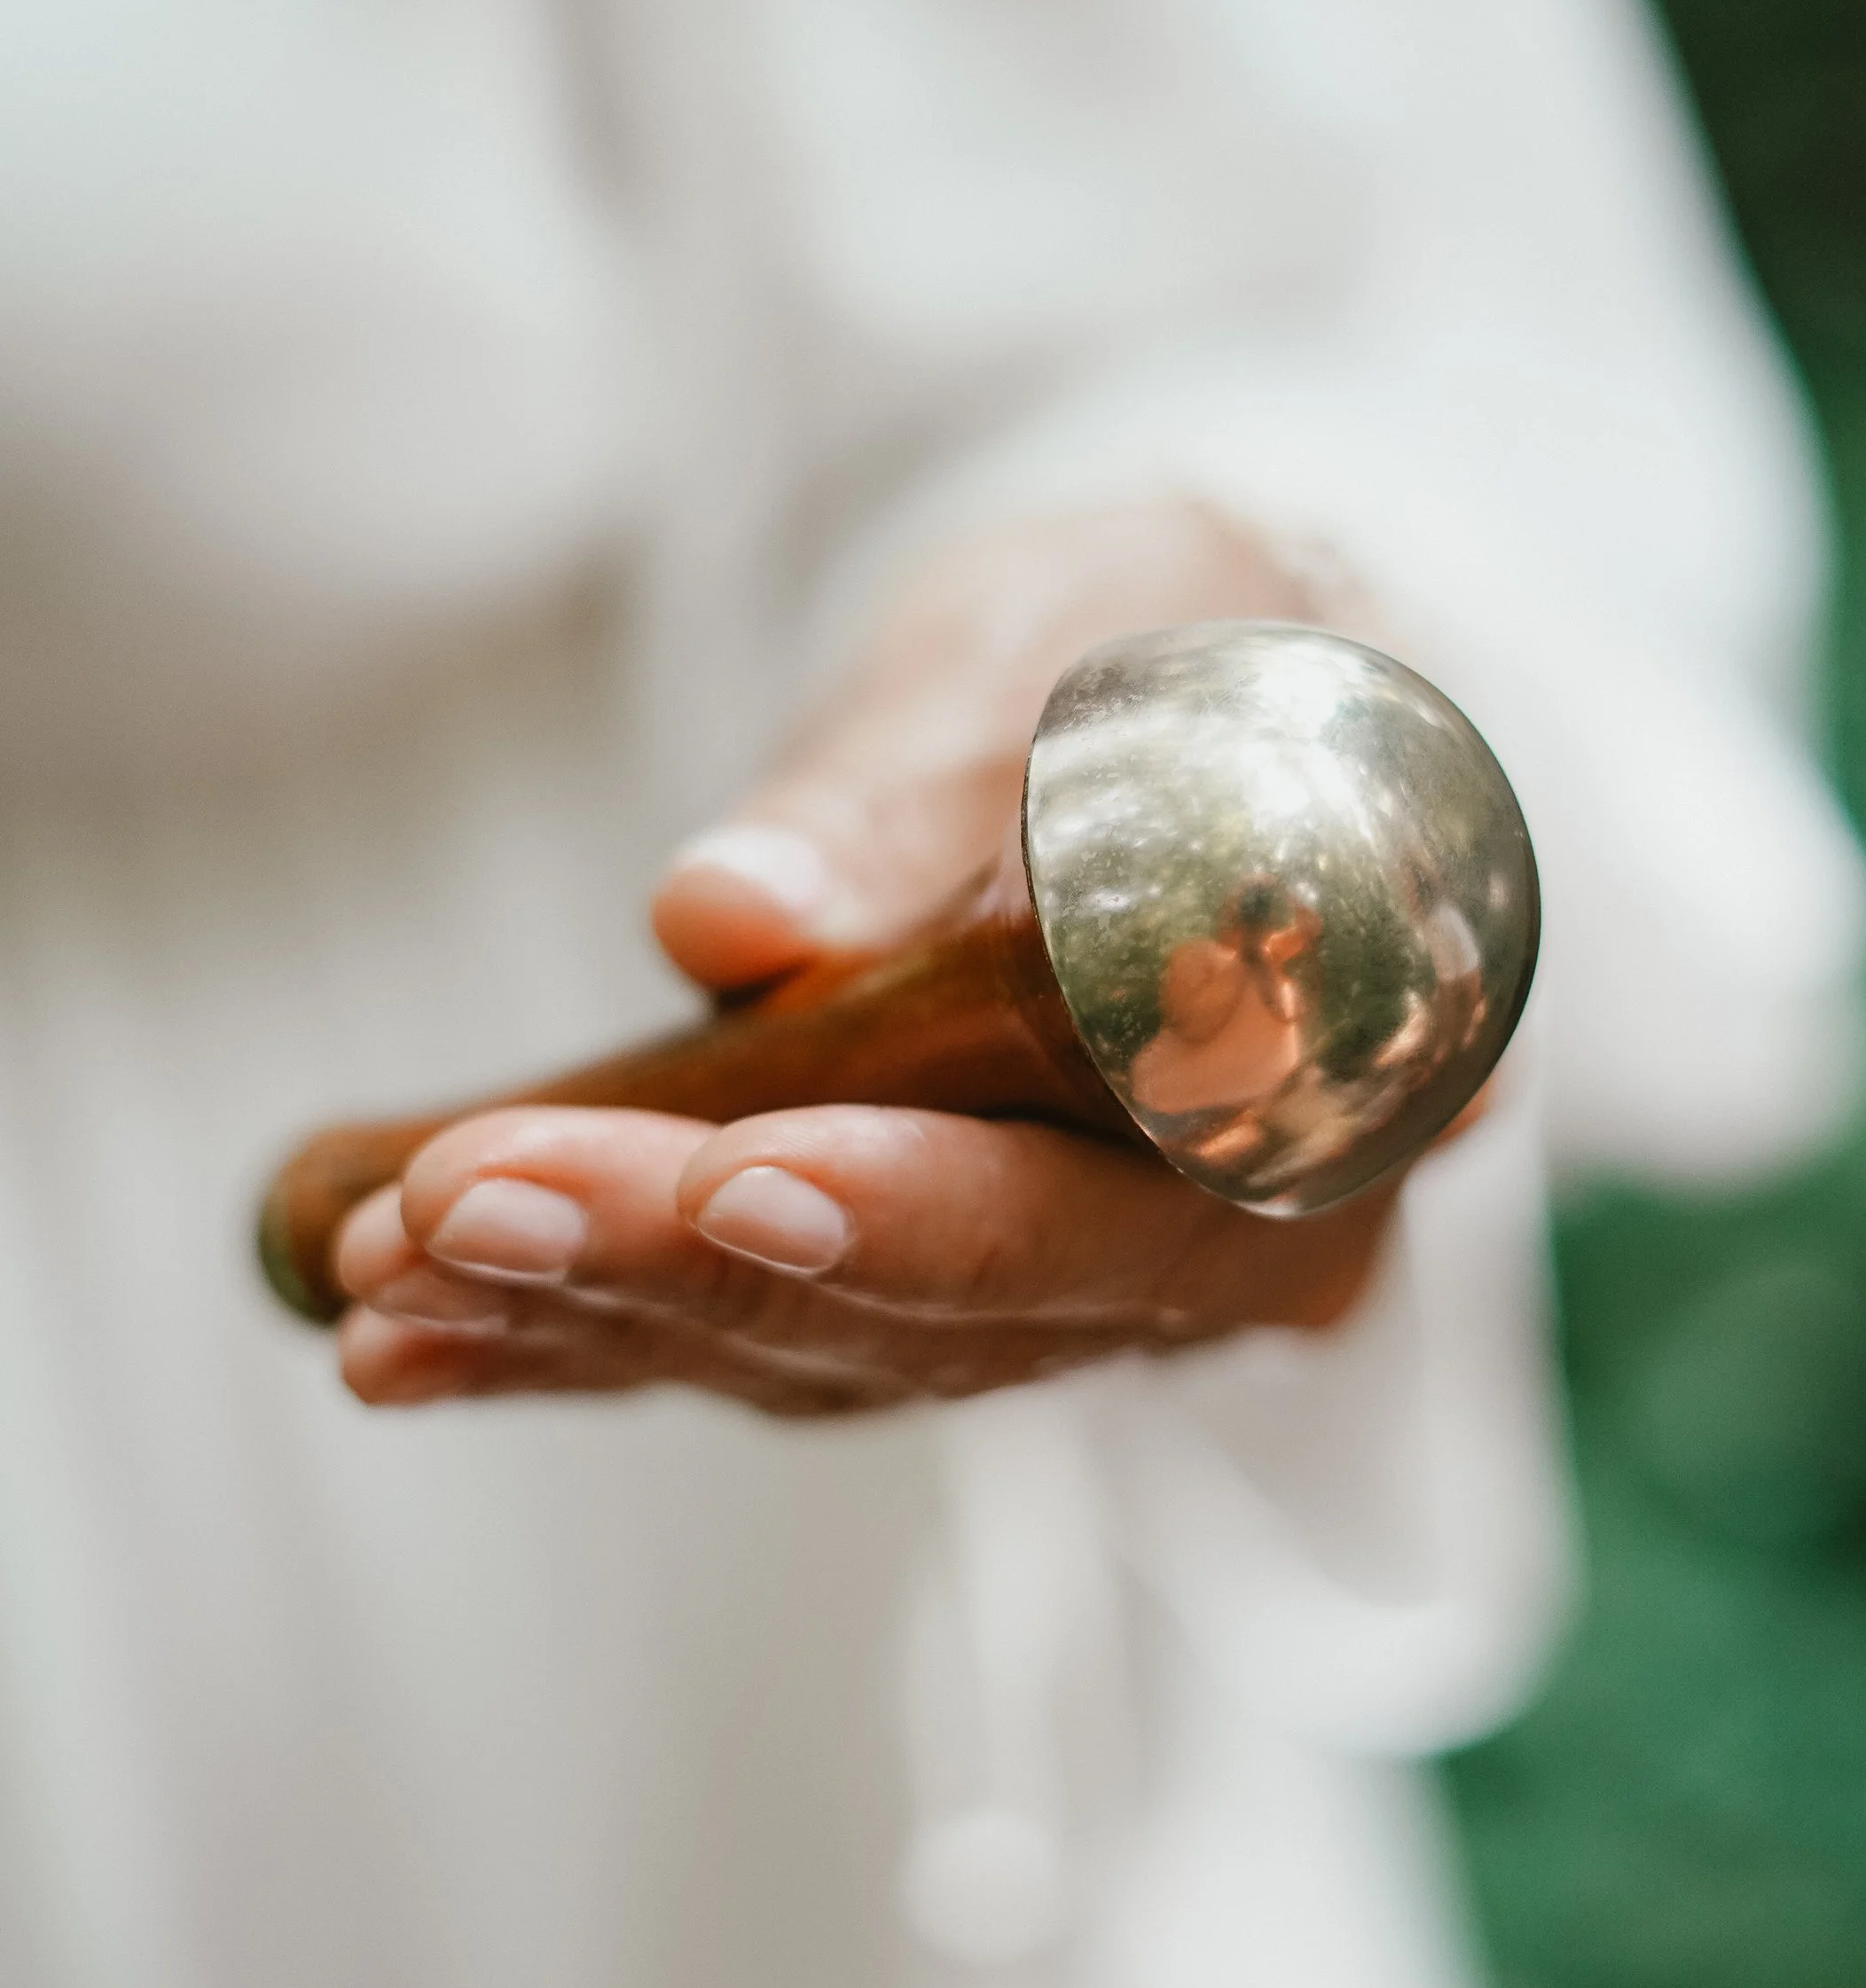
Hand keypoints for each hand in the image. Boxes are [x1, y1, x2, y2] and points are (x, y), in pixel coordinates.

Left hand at [332, 503, 1400, 1414]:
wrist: (1230, 708)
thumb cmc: (1188, 645)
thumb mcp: (1079, 638)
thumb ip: (920, 784)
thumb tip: (726, 917)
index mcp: (1347, 1077)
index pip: (1138, 1185)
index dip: (938, 1204)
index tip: (744, 1166)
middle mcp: (1238, 1238)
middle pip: (962, 1304)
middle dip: (695, 1259)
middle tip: (465, 1203)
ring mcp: (1094, 1292)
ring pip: (848, 1349)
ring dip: (606, 1316)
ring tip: (395, 1265)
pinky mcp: (958, 1294)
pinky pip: (779, 1342)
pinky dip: (593, 1339)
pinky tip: (414, 1328)